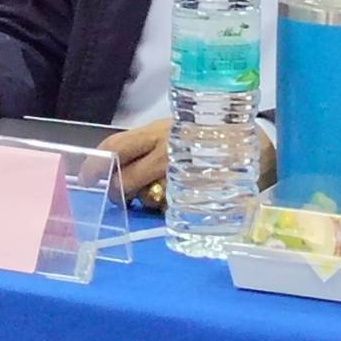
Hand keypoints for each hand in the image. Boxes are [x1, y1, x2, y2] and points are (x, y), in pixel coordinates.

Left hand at [93, 120, 279, 208]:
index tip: (86, 177)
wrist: (255, 141)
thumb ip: (145, 146)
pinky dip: (170, 209)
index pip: (115, 147)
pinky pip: (173, 210)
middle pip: (125, 180)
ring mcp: (183, 176)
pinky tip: (181, 199)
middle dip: (116, 192)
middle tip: (119, 196)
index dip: (95, 165)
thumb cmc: (204, 134)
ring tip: (158, 193)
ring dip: (146, 202)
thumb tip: (114, 165)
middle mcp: (166, 153)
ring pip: (148, 200)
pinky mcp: (200, 195)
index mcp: (156, 133)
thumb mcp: (173, 130)